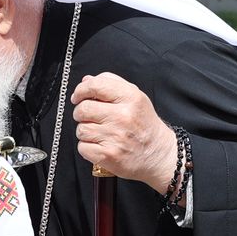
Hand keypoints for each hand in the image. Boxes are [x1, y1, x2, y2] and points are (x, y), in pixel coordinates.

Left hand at [72, 72, 174, 192]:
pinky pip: (82, 147)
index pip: (95, 86)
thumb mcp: (136, 98)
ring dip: (86, 131)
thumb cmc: (145, 126)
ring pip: (81, 129)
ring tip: (100, 133)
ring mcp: (115, 137)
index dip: (81, 90)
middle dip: (81, 113)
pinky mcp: (107, 155)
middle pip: (83, 109)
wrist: (158, 155)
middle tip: (90, 117)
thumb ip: (112, 83)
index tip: (78, 96)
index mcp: (131, 98)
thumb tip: (87, 80)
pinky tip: (101, 145)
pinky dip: (88, 147)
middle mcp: (123, 116)